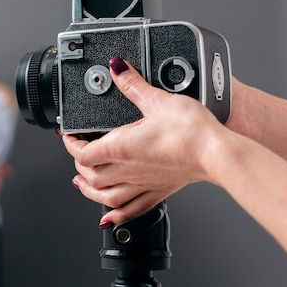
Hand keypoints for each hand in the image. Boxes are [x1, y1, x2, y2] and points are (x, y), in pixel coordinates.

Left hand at [62, 57, 226, 227]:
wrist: (217, 154)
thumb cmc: (190, 131)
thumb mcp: (157, 99)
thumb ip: (133, 84)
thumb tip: (116, 68)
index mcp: (120, 148)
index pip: (82, 152)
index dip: (70, 144)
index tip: (69, 135)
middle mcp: (128, 170)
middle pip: (91, 176)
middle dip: (79, 165)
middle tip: (77, 154)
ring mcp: (143, 183)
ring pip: (106, 197)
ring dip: (90, 192)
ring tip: (83, 184)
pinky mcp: (160, 190)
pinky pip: (132, 209)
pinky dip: (116, 215)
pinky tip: (111, 218)